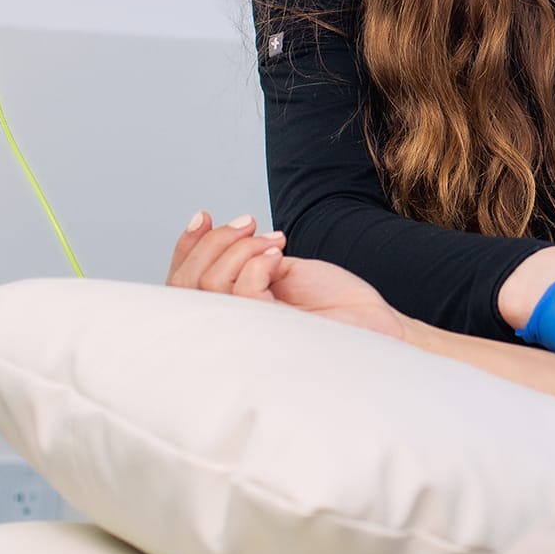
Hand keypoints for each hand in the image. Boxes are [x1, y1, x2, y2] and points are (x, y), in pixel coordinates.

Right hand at [168, 211, 403, 339]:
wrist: (371, 323)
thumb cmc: (331, 304)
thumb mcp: (278, 271)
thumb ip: (244, 263)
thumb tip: (213, 233)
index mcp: (228, 317)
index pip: (183, 287)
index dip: (186, 248)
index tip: (205, 216)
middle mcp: (227, 332)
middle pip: (184, 285)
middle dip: (213, 242)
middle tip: (249, 221)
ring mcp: (244, 337)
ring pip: (210, 284)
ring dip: (240, 248)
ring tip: (275, 241)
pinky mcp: (266, 335)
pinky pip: (243, 290)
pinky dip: (258, 262)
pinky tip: (279, 256)